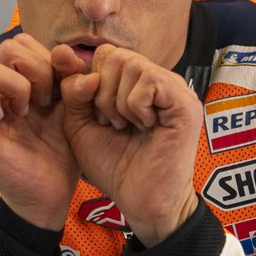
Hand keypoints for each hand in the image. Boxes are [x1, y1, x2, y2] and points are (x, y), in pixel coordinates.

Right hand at [0, 35, 80, 231]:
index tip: (63, 87)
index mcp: (18, 81)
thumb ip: (71, 78)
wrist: (50, 195)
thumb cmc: (59, 154)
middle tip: (47, 100)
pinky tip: (6, 118)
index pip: (22, 42)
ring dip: (16, 85)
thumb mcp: (71, 108)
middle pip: (6, 47)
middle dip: (35, 68)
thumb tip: (67, 52)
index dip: (46, 57)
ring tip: (28, 110)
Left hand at [59, 45, 201, 246]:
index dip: (92, 83)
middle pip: (116, 55)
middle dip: (102, 93)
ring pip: (131, 65)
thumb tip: (70, 58)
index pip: (106, 54)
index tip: (100, 118)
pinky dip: (135, 107)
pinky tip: (145, 128)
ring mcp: (175, 89)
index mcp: (138, 83)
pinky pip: (148, 81)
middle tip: (114, 124)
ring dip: (117, 103)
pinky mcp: (184, 103)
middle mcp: (160, 80)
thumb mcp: (81, 124)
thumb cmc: (115, 166)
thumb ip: (72, 91)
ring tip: (128, 127)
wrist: (140, 202)